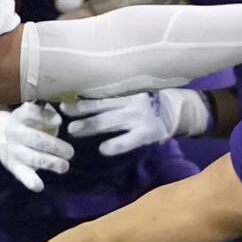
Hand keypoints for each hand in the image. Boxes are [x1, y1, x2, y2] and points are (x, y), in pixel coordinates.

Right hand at [0, 102, 72, 191]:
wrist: (3, 140)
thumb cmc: (28, 124)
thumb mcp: (32, 114)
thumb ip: (46, 113)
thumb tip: (62, 115)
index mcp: (20, 116)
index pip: (30, 113)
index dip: (44, 116)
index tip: (59, 121)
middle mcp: (14, 132)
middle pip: (34, 138)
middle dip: (54, 145)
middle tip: (70, 152)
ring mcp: (13, 150)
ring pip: (31, 157)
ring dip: (49, 162)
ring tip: (64, 167)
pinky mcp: (13, 166)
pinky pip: (21, 174)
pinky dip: (30, 181)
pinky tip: (39, 186)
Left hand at [61, 89, 206, 155]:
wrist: (179, 110)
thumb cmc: (150, 101)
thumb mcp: (134, 93)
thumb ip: (114, 97)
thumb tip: (81, 101)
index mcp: (126, 92)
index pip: (99, 96)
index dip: (80, 100)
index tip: (63, 103)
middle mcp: (129, 103)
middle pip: (100, 107)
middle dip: (79, 112)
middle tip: (63, 115)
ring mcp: (137, 119)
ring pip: (108, 122)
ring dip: (89, 126)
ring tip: (73, 130)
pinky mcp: (145, 134)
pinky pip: (126, 141)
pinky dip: (114, 145)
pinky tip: (103, 149)